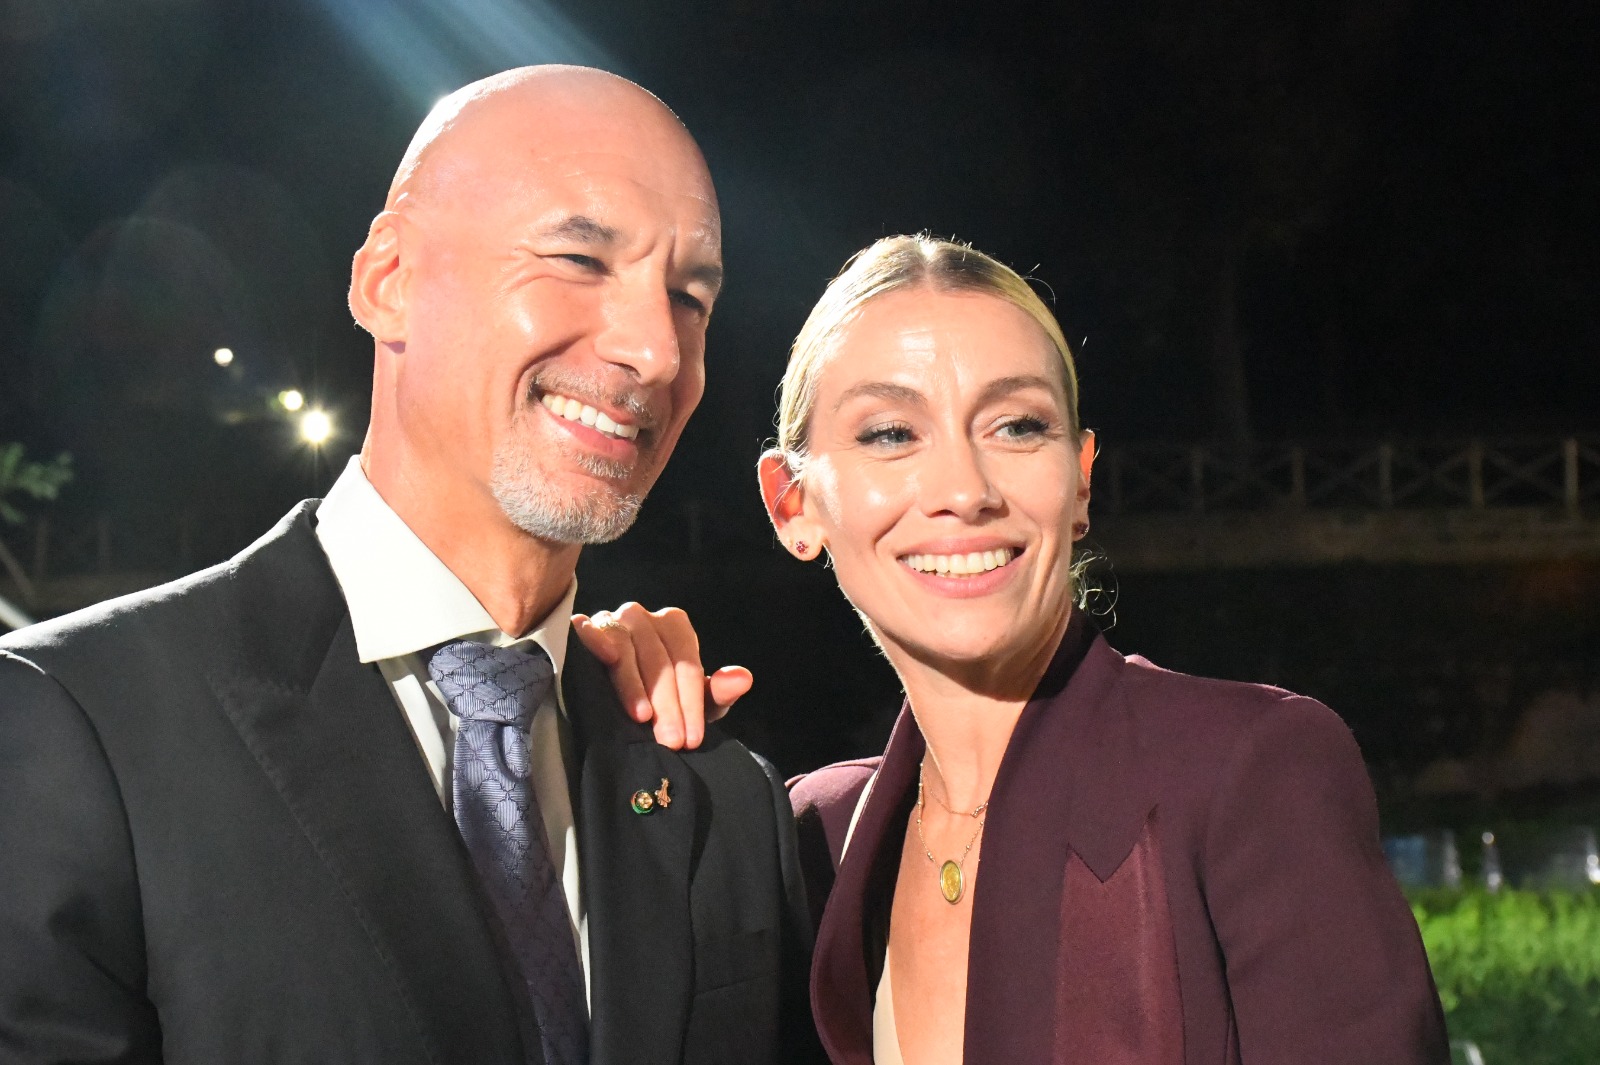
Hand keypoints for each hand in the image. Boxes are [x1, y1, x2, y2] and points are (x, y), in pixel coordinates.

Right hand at [572, 602, 753, 749]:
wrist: (610, 696)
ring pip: (628, 650)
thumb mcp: (690, 702)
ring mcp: (612, 619)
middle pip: (660, 661)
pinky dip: (598, 642)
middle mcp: (643, 616)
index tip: (692, 739)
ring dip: (635, 686)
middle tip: (671, 741)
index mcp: (674, 625)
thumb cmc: (658, 697)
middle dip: (667, 705)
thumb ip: (718, 692)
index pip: (687, 663)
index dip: (691, 703)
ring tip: (642, 718)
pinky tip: (605, 658)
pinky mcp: (585, 628)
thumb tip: (744, 678)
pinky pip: (593, 634)